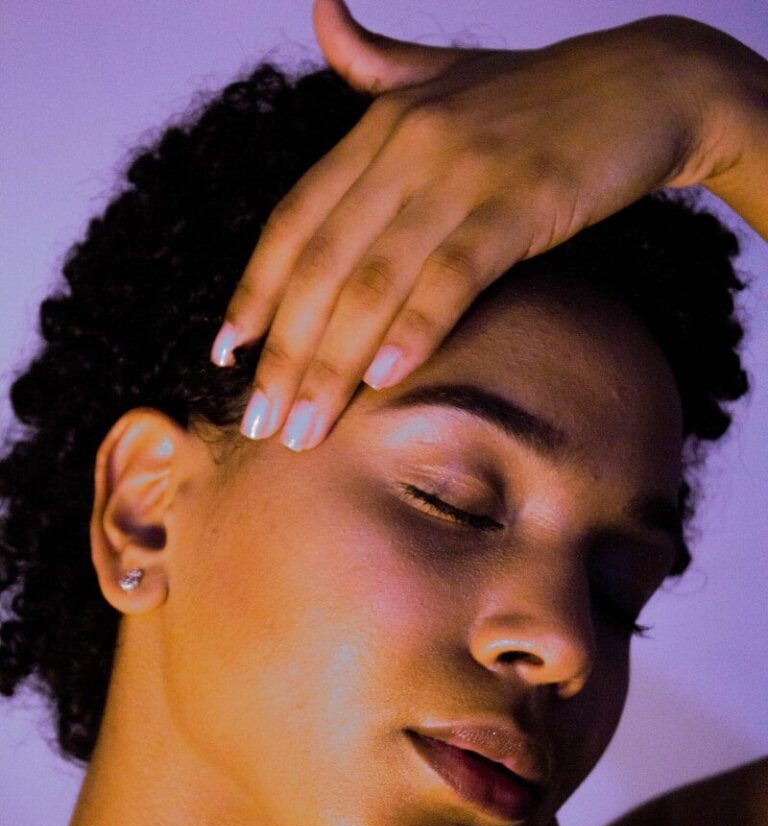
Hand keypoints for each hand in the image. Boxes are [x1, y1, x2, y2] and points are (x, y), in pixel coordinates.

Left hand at [213, 0, 767, 450]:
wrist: (648, 84)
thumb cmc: (542, 97)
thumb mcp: (446, 73)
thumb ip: (375, 64)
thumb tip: (321, 13)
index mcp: (379, 126)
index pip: (294, 220)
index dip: (254, 291)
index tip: (226, 355)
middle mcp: (407, 146)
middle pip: (322, 265)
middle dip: (285, 354)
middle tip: (263, 425)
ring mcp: (460, 171)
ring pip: (373, 282)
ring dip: (333, 366)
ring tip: (307, 432)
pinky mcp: (517, 201)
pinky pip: (450, 276)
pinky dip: (414, 330)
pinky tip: (384, 383)